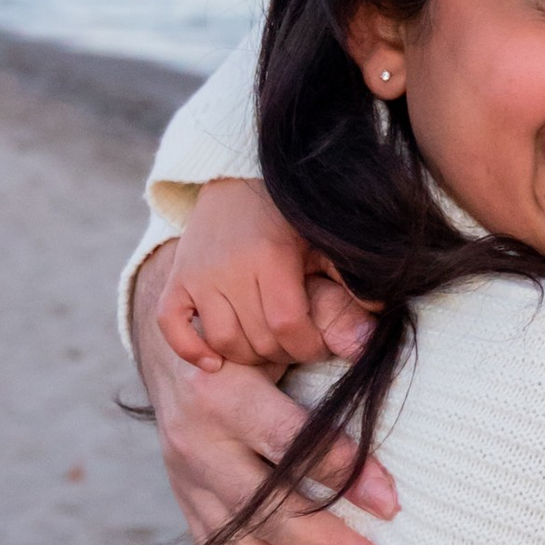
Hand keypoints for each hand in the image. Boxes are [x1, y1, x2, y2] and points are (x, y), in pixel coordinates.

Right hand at [130, 241, 397, 544]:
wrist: (170, 336)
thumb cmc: (249, 324)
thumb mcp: (283, 315)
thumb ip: (328, 321)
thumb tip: (375, 336)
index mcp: (223, 392)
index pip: (288, 442)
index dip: (341, 472)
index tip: (395, 503)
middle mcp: (196, 444)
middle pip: (264, 508)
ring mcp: (187, 483)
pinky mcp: (190, 508)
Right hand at [154, 174, 373, 372]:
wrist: (238, 183)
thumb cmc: (291, 220)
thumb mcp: (325, 245)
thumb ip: (351, 285)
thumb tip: (373, 328)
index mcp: (270, 257)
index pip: (289, 326)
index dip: (308, 347)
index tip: (317, 345)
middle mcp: (229, 268)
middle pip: (258, 339)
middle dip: (284, 352)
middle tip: (295, 343)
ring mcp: (197, 275)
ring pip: (223, 340)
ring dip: (248, 355)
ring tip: (267, 345)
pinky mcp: (175, 281)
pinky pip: (171, 325)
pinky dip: (191, 349)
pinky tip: (215, 361)